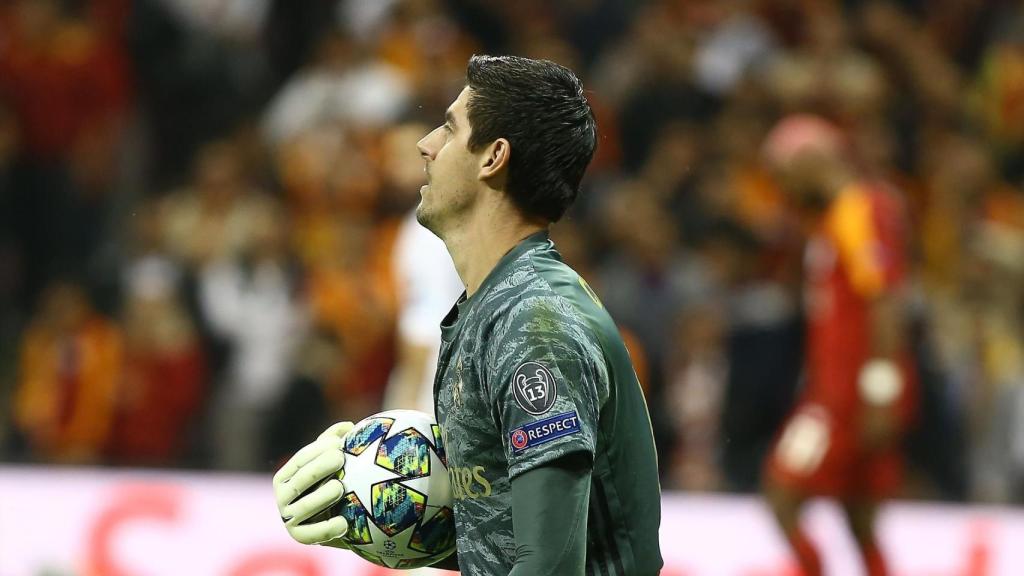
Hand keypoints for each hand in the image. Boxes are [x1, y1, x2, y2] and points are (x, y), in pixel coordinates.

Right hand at [273, 421, 354, 546]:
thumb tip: (346, 426)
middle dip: (319, 468)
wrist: (341, 519)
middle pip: (301, 480)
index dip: (319, 449)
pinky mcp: (300, 536)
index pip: (301, 459)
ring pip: (304, 507)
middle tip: (340, 458)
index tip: (339, 444)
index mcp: (286, 475)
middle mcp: (282, 497)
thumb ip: (333, 444)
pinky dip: (327, 529)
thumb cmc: (333, 482)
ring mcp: (289, 518)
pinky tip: (344, 523)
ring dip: (321, 496)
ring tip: (340, 487)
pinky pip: (312, 535)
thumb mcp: (331, 464)